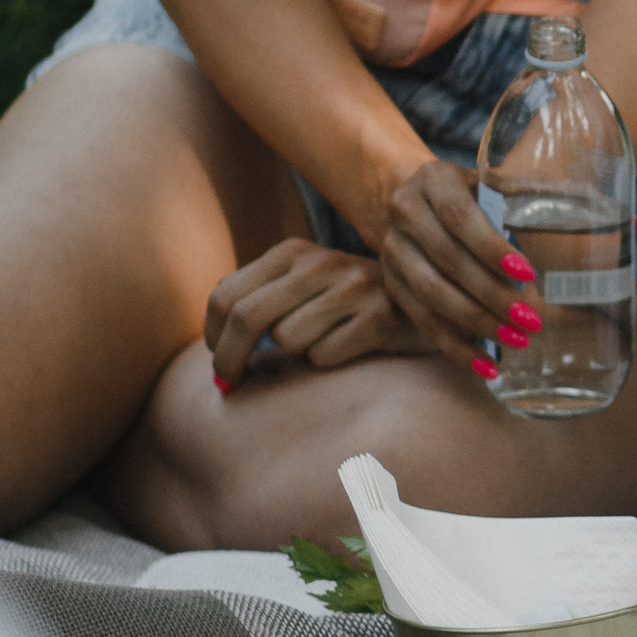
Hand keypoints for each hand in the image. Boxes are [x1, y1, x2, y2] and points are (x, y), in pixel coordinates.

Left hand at [206, 240, 429, 391]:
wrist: (423, 305)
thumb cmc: (348, 305)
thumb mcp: (302, 287)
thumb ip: (260, 296)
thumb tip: (215, 332)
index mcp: (293, 252)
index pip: (226, 295)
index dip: (212, 336)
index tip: (217, 360)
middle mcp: (322, 262)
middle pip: (248, 318)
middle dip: (230, 359)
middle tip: (229, 384)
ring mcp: (353, 287)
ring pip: (287, 340)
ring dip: (294, 356)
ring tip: (318, 345)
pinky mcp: (379, 318)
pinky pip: (324, 356)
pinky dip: (327, 361)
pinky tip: (348, 348)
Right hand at [374, 157, 541, 378]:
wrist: (420, 200)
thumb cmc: (473, 192)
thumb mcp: (495, 183)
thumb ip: (534, 198)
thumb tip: (612, 218)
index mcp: (433, 180)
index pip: (458, 216)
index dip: (491, 247)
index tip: (528, 274)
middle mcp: (404, 213)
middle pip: (447, 260)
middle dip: (491, 294)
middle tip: (531, 320)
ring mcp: (392, 251)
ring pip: (432, 296)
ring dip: (477, 324)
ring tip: (516, 342)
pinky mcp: (391, 284)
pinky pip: (423, 322)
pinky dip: (456, 348)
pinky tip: (486, 366)